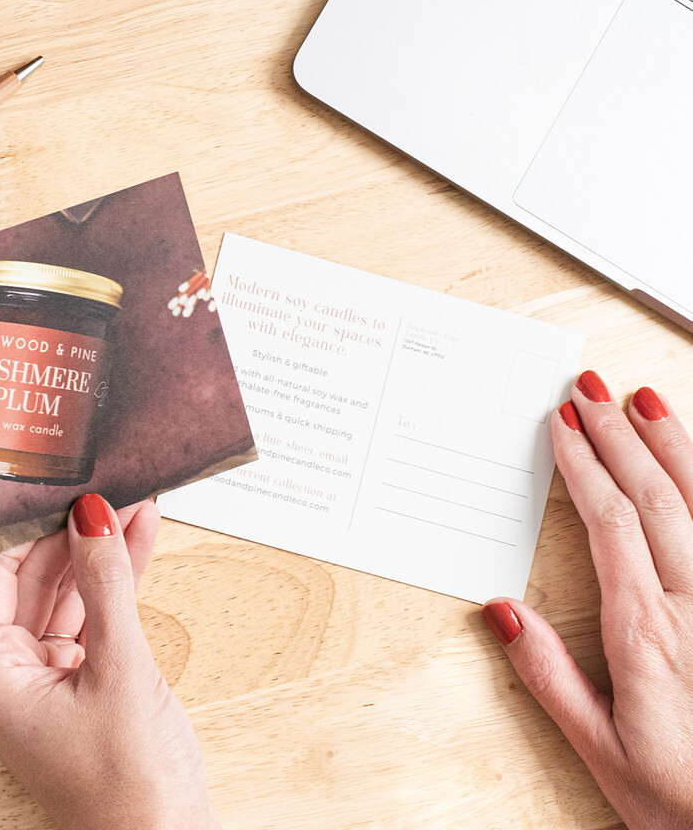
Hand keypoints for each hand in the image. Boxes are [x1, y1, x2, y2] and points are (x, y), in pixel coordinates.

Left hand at [0, 494, 221, 829]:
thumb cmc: (127, 786)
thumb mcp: (119, 669)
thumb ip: (105, 584)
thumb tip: (92, 516)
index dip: (29, 528)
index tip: (61, 486)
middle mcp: (5, 673)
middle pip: (31, 576)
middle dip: (74, 532)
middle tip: (110, 485)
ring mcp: (42, 676)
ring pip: (66, 591)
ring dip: (101, 551)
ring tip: (134, 500)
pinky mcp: (78, 679)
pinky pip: (91, 614)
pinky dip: (115, 581)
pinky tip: (139, 539)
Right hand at [482, 371, 692, 829]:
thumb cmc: (683, 799)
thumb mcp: (604, 754)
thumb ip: (551, 679)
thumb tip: (504, 612)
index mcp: (648, 633)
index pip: (611, 522)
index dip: (585, 464)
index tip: (563, 423)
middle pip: (654, 497)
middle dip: (619, 435)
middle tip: (591, 388)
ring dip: (671, 445)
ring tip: (645, 401)